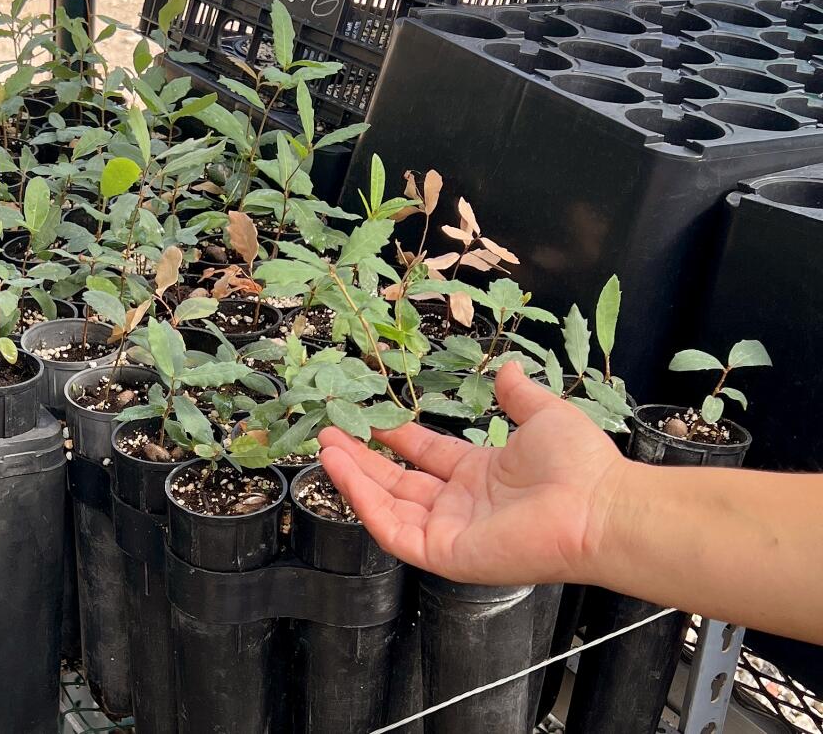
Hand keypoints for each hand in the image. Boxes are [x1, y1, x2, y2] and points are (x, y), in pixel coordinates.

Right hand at [319, 362, 627, 585]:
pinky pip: (394, 530)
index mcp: (481, 476)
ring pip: (388, 506)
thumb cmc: (579, 465)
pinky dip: (365, 503)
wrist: (598, 508)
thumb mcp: (544, 416)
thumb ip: (519, 395)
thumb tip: (508, 368)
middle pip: (398, 482)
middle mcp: (461, 505)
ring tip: (325, 448)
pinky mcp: (444, 553)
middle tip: (329, 433)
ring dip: (354, 478)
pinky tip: (344, 473)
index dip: (395, 439)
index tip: (368, 418)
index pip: (426, 458)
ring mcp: (450, 531)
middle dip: (362, 458)